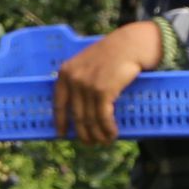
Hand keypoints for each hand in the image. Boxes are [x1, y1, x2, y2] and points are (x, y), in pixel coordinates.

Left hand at [52, 18, 166, 144]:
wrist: (129, 44)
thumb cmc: (111, 54)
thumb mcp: (86, 62)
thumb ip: (79, 80)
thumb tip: (79, 107)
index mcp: (65, 73)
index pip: (58, 103)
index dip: (60, 121)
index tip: (61, 134)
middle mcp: (73, 80)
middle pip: (76, 116)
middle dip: (83, 133)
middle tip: (89, 143)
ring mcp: (87, 86)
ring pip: (90, 120)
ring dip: (98, 134)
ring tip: (104, 141)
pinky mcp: (102, 91)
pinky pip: (103, 118)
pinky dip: (108, 129)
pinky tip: (112, 134)